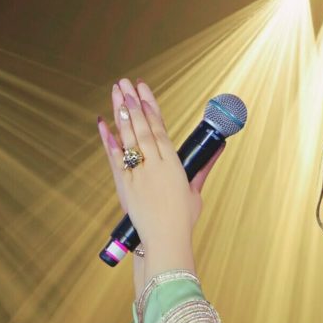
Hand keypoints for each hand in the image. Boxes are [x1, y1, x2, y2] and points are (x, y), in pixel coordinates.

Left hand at [96, 78, 224, 256]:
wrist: (165, 239)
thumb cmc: (182, 218)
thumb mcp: (195, 190)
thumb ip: (203, 166)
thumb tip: (219, 148)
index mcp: (173, 165)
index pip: (159, 129)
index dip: (150, 107)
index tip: (144, 90)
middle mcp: (154, 166)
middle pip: (142, 128)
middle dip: (133, 103)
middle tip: (125, 83)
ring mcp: (138, 174)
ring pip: (128, 138)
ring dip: (121, 114)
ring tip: (116, 93)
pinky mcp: (125, 184)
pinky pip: (114, 157)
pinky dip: (108, 140)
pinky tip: (103, 123)